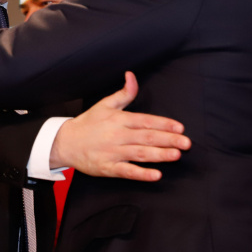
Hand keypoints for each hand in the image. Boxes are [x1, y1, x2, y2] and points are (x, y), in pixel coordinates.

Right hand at [50, 72, 189, 181]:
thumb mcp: (105, 105)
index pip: (145, 120)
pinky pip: (127, 171)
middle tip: (186, 143)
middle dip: (168, 140)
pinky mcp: (108, 167)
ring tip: (175, 155)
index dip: (163, 123)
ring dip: (159, 155)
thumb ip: (124, 93)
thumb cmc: (88, 123)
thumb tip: (132, 75)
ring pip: (140, 154)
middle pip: (147, 137)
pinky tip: (156, 175)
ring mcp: (113, 152)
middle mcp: (118, 135)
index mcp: (119, 119)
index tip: (180, 127)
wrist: (65, 142)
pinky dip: (141, 174)